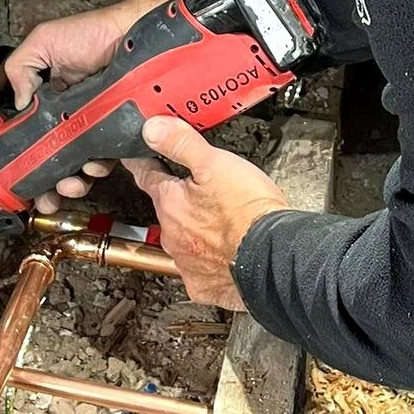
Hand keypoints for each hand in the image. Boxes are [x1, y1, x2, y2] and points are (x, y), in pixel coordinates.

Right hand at [4, 0, 192, 210]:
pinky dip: (100, 167)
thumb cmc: (92, 33)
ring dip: (74, 181)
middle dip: (52, 183)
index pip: (36, 135)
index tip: (25, 178)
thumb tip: (19, 105)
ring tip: (73, 181)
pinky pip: (108, 157)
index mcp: (52, 99)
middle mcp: (74, 114)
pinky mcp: (119, 129)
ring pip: (82, 164)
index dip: (30, 159)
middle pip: (58, 157)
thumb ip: (21, 68)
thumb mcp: (44, 41)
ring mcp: (97, 124)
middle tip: (51, 192)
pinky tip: (95, 164)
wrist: (133, 34)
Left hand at [127, 116, 288, 308]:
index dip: (145, 165)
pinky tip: (225, 253)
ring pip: (183, 240)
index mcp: (171, 202)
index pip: (147, 177)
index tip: (139, 161)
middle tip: (202, 195)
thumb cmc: (249, 211)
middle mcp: (172, 235)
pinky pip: (199, 270)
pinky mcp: (203, 284)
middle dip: (179, 202)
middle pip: (168, 211)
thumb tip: (152, 129)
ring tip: (220, 224)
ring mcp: (186, 262)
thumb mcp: (215, 162)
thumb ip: (181, 143)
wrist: (274, 257)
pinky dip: (208, 262)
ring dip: (194, 232)